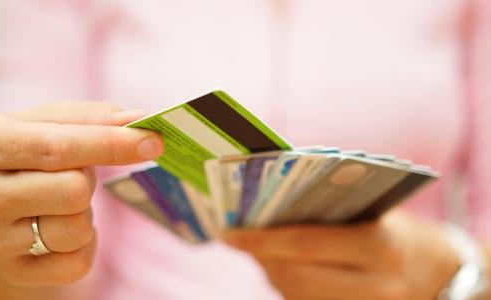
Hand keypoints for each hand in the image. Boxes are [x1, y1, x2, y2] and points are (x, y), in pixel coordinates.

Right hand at [0, 102, 163, 285]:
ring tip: (61, 200)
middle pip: (74, 191)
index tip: (153, 143)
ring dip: (85, 212)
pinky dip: (85, 245)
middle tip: (75, 172)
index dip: (111, 144)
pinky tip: (64, 226)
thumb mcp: (43, 123)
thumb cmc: (24, 150)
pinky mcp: (17, 270)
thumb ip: (90, 118)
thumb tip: (139, 120)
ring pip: (78, 229)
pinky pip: (78, 263)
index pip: (58, 148)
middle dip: (88, 178)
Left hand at [224, 210, 460, 299]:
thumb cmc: (404, 235)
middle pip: (295, 276)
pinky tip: (284, 271)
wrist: (447, 278)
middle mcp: (375, 287)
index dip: (262, 239)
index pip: (305, 243)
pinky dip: (290, 289)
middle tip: (239, 238)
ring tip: (260, 252)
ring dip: (272, 274)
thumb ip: (329, 213)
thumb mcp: (374, 214)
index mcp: (379, 247)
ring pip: (297, 297)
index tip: (229, 232)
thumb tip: (273, 210)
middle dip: (261, 258)